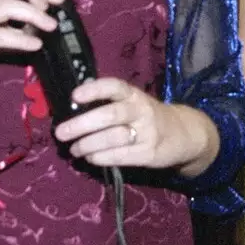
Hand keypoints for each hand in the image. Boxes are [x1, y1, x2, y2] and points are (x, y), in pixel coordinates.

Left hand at [53, 79, 216, 173]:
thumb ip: (109, 104)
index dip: (94, 89)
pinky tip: (90, 158)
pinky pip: (120, 156)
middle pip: (109, 115)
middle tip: (61, 132)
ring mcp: (147, 133)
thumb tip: (73, 110)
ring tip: (74, 149)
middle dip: (82, 124)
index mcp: (134, 95)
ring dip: (88, 145)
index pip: (114, 86)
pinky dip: (101, 157)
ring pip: (113, 138)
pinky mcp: (149, 153)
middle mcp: (141, 111)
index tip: (74, 95)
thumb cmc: (147, 116)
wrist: (183, 134)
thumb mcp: (133, 103)